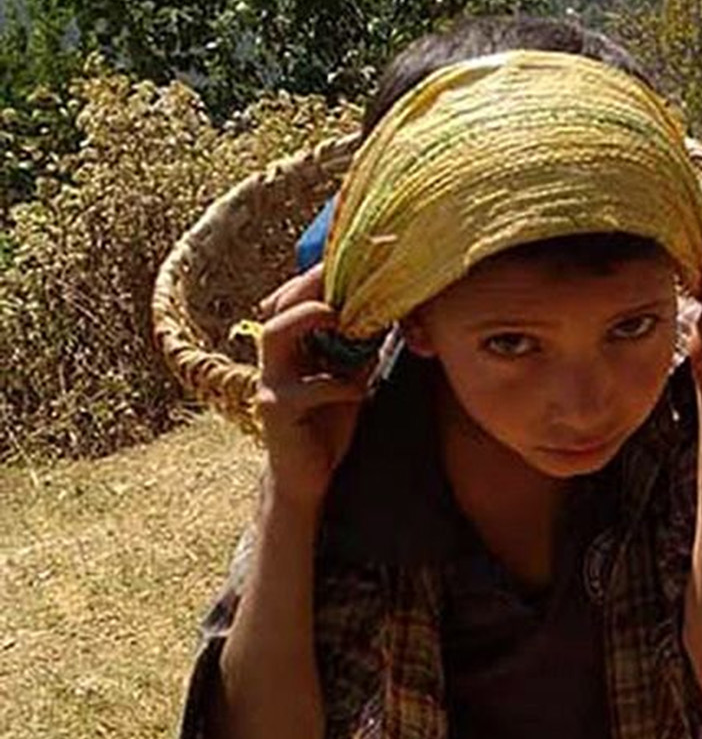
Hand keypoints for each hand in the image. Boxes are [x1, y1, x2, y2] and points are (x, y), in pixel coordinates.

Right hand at [253, 264, 373, 509]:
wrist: (306, 476)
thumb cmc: (327, 425)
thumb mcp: (349, 381)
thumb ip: (361, 351)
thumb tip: (394, 317)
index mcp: (290, 351)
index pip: (293, 302)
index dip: (316, 280)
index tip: (348, 262)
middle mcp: (272, 362)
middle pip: (278, 307)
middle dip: (309, 287)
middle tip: (344, 278)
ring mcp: (270, 385)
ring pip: (276, 336)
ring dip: (311, 319)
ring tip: (342, 318)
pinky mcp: (276, 413)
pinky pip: (307, 388)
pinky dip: (339, 385)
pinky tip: (361, 391)